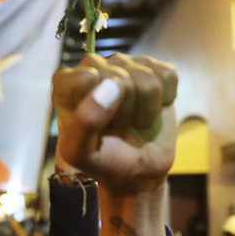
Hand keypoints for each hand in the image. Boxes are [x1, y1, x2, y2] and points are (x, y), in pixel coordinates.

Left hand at [52, 53, 177, 194]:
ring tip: (134, 121)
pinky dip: (166, 98)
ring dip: (146, 109)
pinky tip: (153, 108)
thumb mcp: (82, 153)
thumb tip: (112, 85)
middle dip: (125, 111)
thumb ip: (86, 122)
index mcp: (66, 85)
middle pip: (120, 78)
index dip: (98, 106)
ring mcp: (125, 65)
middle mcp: (93, 67)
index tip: (97, 126)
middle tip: (118, 127)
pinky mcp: (153, 68)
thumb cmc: (103, 159)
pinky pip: (168, 74)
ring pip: (147, 78)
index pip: (84, 78)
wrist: (137, 170)